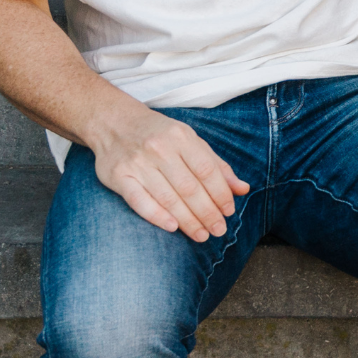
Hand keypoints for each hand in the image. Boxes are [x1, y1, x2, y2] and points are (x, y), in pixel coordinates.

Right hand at [88, 102, 249, 242]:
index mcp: (181, 137)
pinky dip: (157, 215)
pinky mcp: (118, 176)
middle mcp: (160, 148)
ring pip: (168, 197)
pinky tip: (173, 227)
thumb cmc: (160, 134)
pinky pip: (139, 201)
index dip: (220, 193)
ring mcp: (138, 163)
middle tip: (218, 230)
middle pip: (189, 187)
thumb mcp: (190, 140)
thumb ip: (216, 165)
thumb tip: (243, 189)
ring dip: (187, 220)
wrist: (115, 122)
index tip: (229, 211)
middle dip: (207, 212)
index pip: (207, 170)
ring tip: (201, 235)